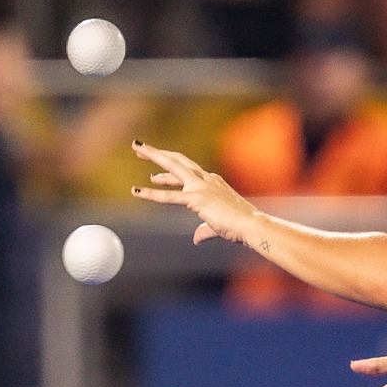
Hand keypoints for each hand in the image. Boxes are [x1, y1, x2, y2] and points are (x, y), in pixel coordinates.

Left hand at [130, 141, 254, 245]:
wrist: (250, 225)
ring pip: (173, 166)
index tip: (154, 170)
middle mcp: (205, 179)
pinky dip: (151, 193)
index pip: (187, 171)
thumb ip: (204, 229)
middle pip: (178, 161)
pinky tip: (136, 191)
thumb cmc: (238, 225)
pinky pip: (169, 197)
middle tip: (140, 148)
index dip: (169, 168)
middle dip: (159, 154)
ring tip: (137, 149)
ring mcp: (201, 187)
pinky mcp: (196, 199)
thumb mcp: (217, 225)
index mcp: (212, 182)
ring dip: (154, 156)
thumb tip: (196, 238)